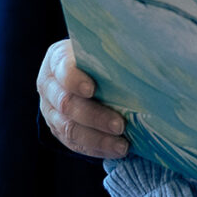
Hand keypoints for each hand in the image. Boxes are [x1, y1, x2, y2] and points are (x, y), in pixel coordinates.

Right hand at [36, 38, 128, 157]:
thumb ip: (118, 48)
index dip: (75, 80)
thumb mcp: (108, 45)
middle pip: (66, 104)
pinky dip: (96, 148)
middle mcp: (49, 85)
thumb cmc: (106, 53)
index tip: (92, 89)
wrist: (93, 68)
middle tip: (120, 125)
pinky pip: (74, 143)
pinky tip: (116, 151)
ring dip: (97, 139)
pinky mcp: (58, 128)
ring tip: (122, 146)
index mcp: (57, 59)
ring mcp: (50, 110)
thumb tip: (147, 48)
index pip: (63, 69)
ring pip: (68, 129)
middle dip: (94, 116)